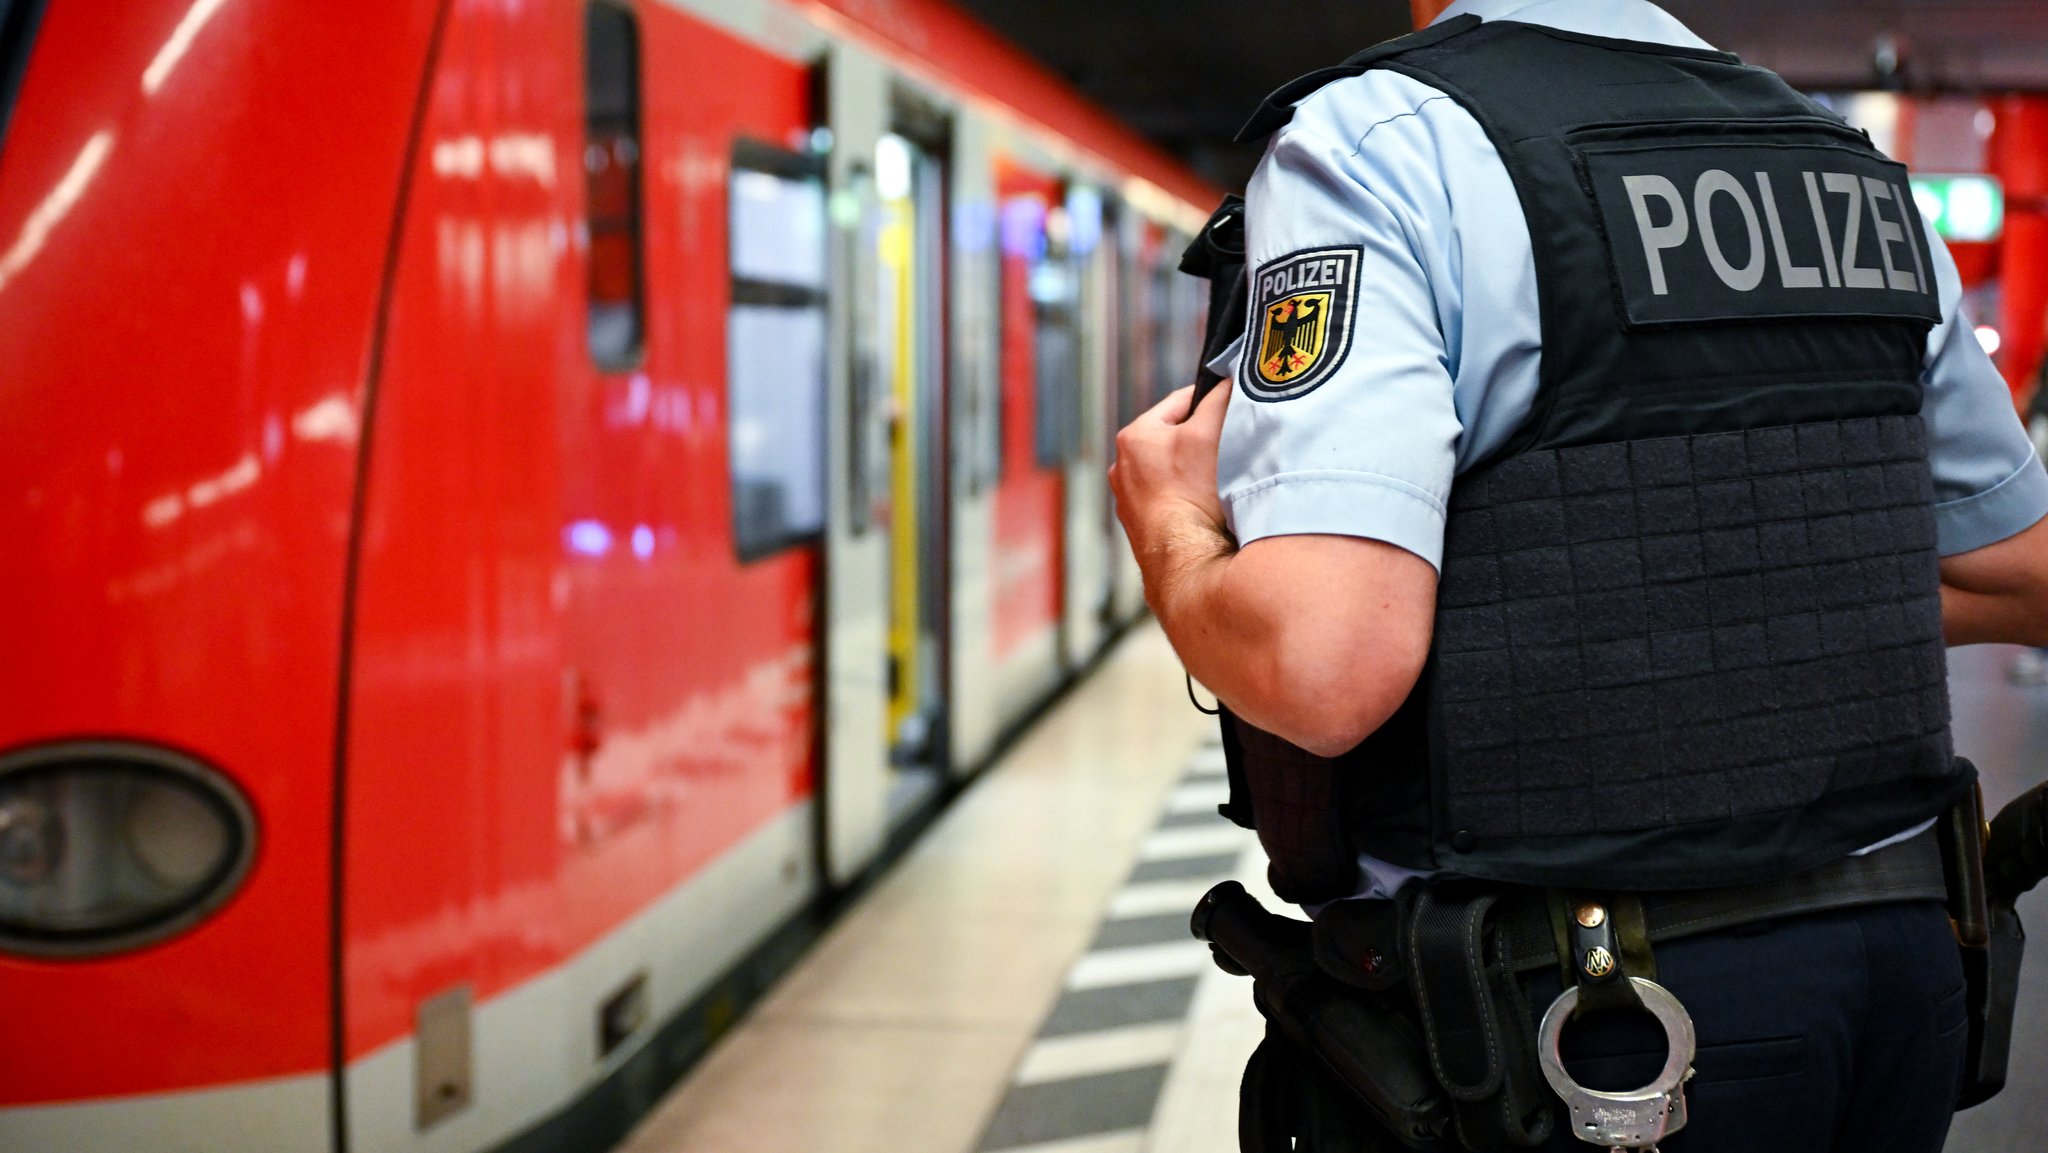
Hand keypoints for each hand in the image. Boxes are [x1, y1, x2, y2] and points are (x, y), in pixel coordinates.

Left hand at [1110, 383, 1232, 601]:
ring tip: (1222, 480)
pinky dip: (1189, 498)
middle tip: (1231, 445)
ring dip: (1196, 471)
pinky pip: (1171, 501)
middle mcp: (1123, 468)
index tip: (1234, 405)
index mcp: (1134, 436)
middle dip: (1202, 439)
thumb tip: (1228, 380)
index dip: (1211, 400)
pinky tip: (1208, 508)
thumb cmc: (1193, 493)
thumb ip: (1219, 399)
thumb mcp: (1209, 432)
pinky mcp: (1142, 529)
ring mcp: (1130, 502)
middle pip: (1176, 438)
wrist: (1184, 560)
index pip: (1181, 402)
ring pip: (1173, 471)